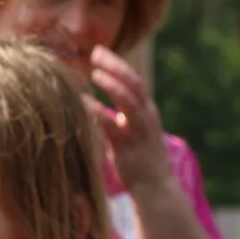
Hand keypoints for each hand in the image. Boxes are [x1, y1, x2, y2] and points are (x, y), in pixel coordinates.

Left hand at [86, 45, 174, 194]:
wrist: (154, 187)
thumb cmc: (137, 159)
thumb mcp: (130, 132)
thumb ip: (117, 117)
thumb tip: (94, 103)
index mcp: (146, 111)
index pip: (133, 80)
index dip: (116, 64)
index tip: (98, 51)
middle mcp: (146, 116)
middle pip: (134, 83)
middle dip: (116, 66)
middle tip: (96, 52)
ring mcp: (140, 131)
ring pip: (130, 101)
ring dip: (113, 85)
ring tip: (94, 73)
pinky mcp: (129, 146)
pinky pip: (114, 125)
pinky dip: (99, 112)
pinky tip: (84, 103)